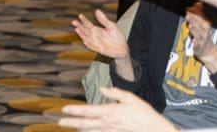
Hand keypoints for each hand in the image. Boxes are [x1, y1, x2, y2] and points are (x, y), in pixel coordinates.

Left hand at [58, 87, 176, 131]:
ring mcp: (111, 131)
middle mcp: (108, 123)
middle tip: (60, 121)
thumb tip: (103, 89)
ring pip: (91, 131)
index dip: (75, 110)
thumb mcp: (131, 98)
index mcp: (111, 111)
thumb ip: (115, 93)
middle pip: (86, 123)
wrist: (156, 130)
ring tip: (69, 128)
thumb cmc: (145, 114)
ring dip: (79, 129)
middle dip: (72, 122)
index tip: (64, 109)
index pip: (88, 111)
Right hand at [72, 10, 128, 59]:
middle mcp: (94, 36)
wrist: (123, 49)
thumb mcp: (111, 26)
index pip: (88, 24)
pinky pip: (91, 47)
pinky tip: (84, 42)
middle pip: (85, 30)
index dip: (84, 20)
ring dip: (81, 34)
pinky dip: (88, 45)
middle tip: (74, 22)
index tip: (80, 15)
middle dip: (79, 26)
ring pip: (86, 38)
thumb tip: (97, 10)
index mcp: (97, 30)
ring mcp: (95, 43)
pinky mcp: (98, 49)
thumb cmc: (117, 37)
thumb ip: (104, 20)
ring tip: (77, 29)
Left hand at [185, 5, 216, 72]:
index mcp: (205, 25)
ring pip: (198, 34)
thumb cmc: (203, 35)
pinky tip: (193, 40)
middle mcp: (204, 32)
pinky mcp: (199, 47)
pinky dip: (196, 43)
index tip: (189, 9)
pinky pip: (197, 45)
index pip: (201, 18)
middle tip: (188, 14)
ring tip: (190, 25)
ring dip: (195, 29)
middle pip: (200, 25)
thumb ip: (199, 13)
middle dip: (194, 19)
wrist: (208, 51)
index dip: (195, 13)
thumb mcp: (202, 23)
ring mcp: (202, 40)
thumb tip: (198, 2)